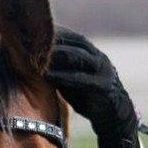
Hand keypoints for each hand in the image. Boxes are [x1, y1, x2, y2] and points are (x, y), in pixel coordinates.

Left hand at [46, 28, 145, 147]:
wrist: (114, 118)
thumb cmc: (88, 98)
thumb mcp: (72, 81)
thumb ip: (60, 69)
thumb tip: (35, 61)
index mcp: (93, 55)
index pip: (74, 37)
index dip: (57, 32)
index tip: (35, 30)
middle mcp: (99, 58)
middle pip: (76, 42)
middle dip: (55, 39)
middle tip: (33, 39)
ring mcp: (103, 71)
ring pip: (79, 56)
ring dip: (57, 54)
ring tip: (37, 55)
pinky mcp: (103, 87)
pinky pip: (81, 78)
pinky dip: (63, 76)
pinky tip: (47, 75)